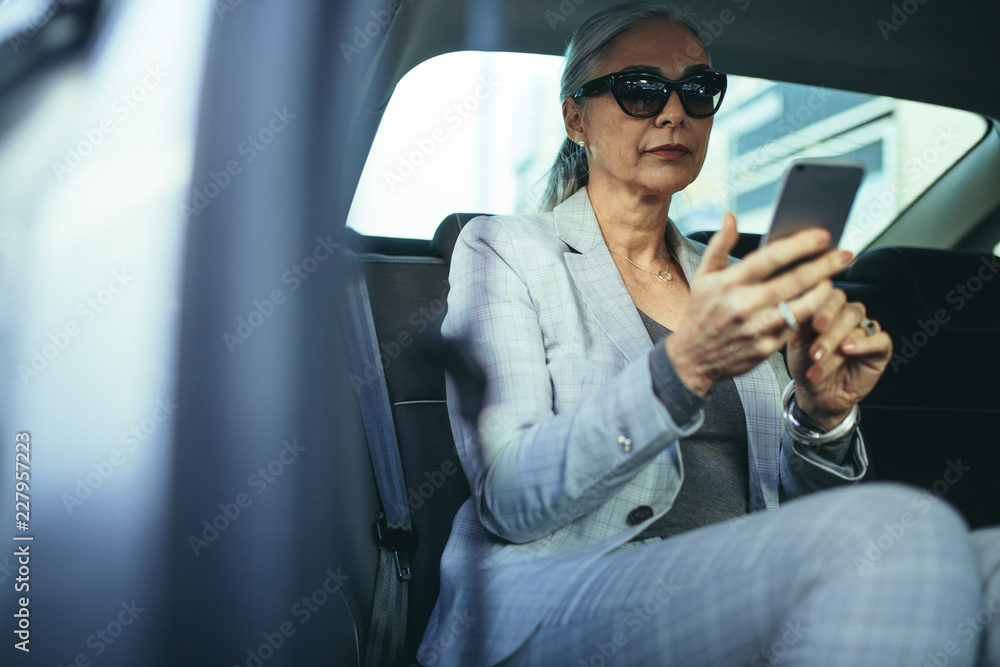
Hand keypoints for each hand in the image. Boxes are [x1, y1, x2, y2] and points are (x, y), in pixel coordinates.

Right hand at [665, 213, 853, 395]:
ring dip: (823, 291)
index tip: (823, 236)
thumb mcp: (703, 277)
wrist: (692, 359)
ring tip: (832, 279)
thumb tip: (731, 217)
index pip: (771, 258)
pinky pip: (796, 327)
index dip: (800, 245)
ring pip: (803, 307)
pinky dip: (810, 314)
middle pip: (795, 281)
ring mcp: (757, 329)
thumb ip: (719, 245)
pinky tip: (818, 303)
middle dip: (825, 265)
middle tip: (845, 254)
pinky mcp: (766, 348)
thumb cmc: (700, 313)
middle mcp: (744, 305)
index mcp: (729, 283)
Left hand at [786, 287, 892, 429]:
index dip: (824, 308)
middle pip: (847, 311)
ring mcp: (865, 330)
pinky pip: (880, 339)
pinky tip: (848, 350)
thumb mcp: (795, 343)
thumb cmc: (805, 364)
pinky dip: (865, 344)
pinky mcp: (880, 348)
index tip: (814, 325)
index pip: (832, 296)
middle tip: (816, 350)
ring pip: (858, 327)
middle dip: (829, 333)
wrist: (816, 394)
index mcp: (829, 309)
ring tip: (820, 360)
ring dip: (837, 345)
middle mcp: (848, 316)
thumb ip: (800, 322)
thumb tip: (801, 306)